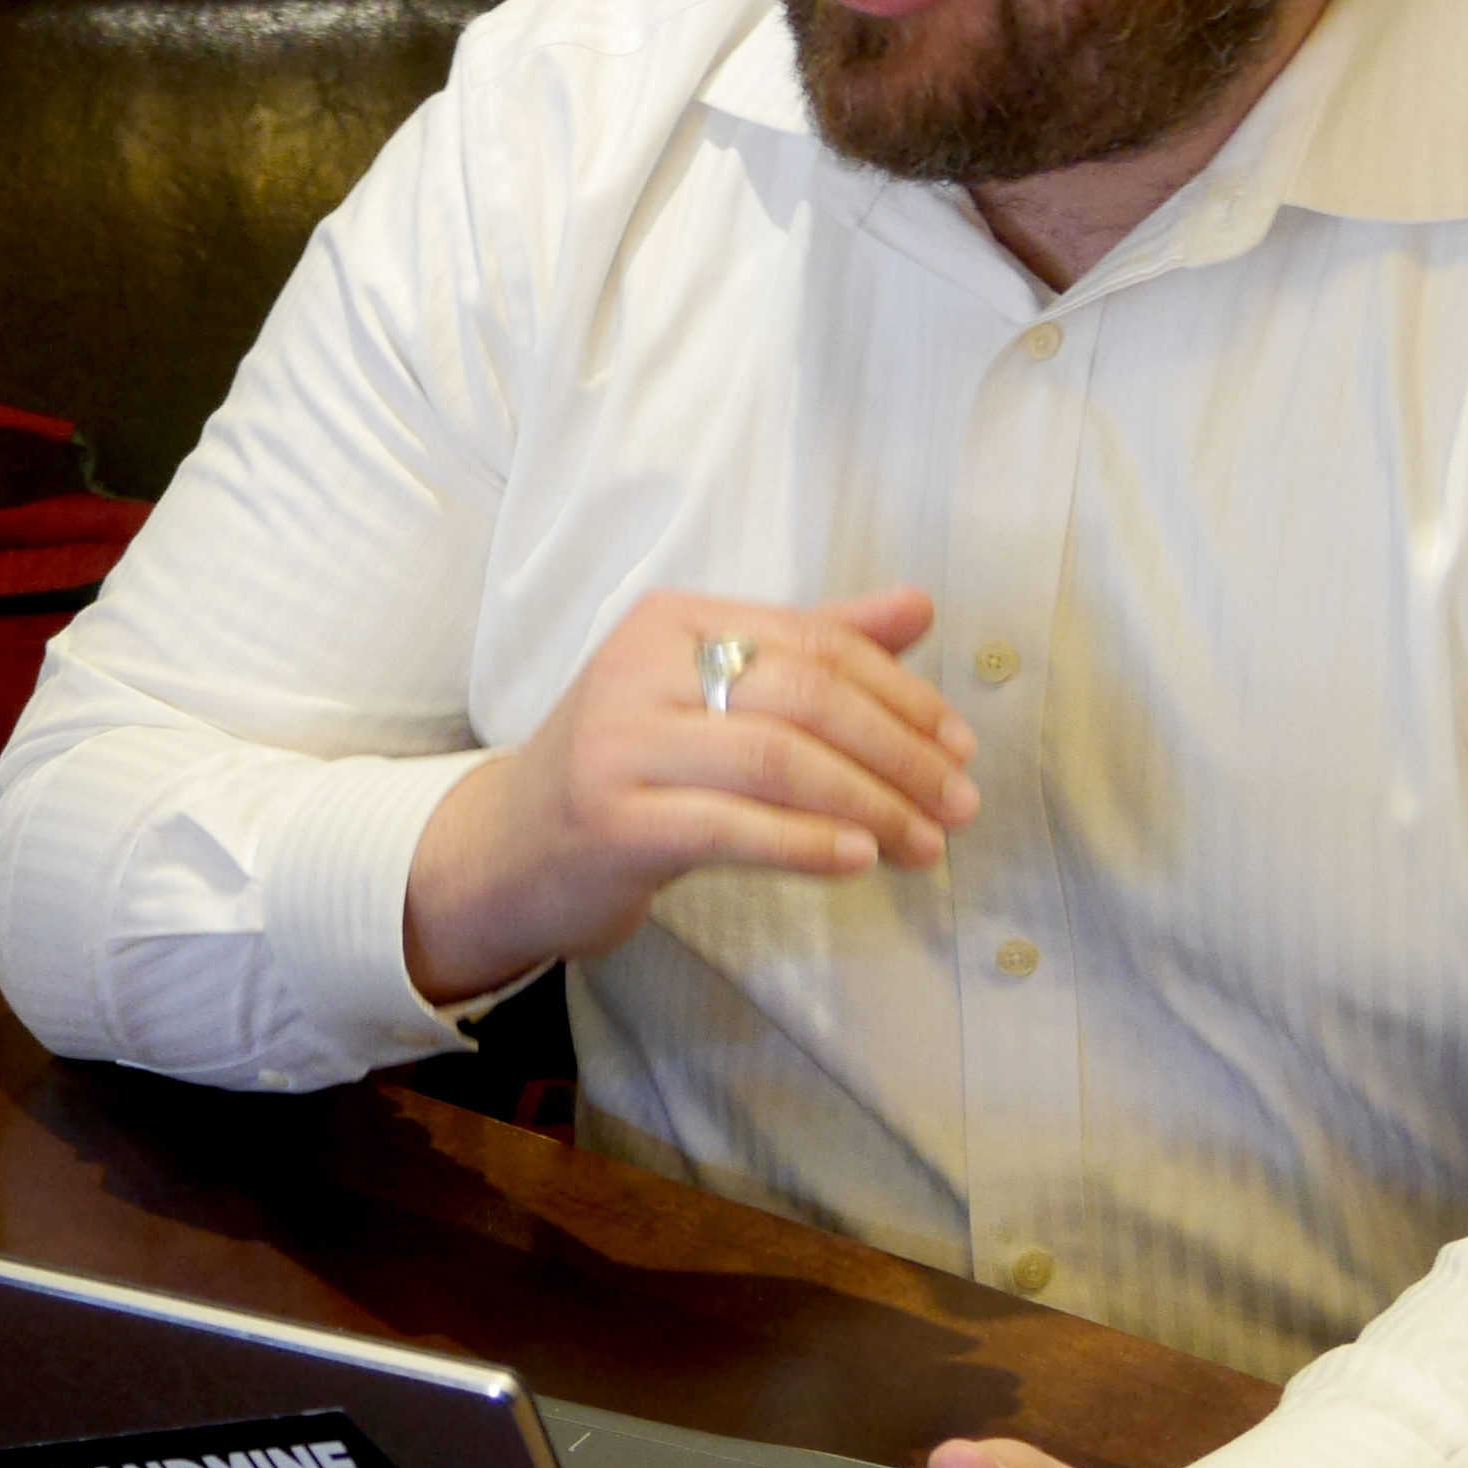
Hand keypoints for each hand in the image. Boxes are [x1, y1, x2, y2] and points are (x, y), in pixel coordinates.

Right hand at [400, 585, 978, 1000]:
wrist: (507, 850)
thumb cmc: (629, 768)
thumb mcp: (713, 695)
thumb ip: (811, 647)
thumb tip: (918, 606)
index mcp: (673, 620)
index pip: (814, 642)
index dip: (902, 693)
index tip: (960, 746)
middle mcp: (640, 667)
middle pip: (803, 697)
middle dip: (898, 753)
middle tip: (958, 803)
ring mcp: (618, 742)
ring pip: (776, 760)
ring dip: (869, 805)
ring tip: (925, 844)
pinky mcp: (609, 819)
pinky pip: (731, 826)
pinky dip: (806, 844)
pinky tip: (858, 860)